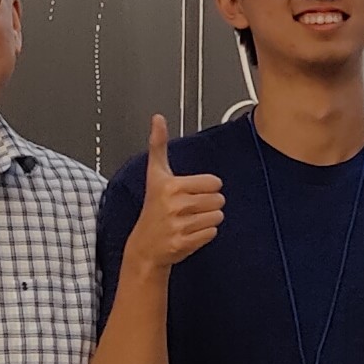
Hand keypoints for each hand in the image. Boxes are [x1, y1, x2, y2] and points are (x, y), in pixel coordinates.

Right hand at [125, 115, 224, 270]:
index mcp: (170, 186)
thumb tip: (158, 118)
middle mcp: (174, 205)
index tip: (190, 192)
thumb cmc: (153, 207)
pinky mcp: (185, 242)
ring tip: (189, 220)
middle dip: (208, 204)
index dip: (206, 187)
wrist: (144, 246)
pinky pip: (212, 233)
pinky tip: (189, 232)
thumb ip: (159, 145)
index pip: (214, 183)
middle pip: (218, 200)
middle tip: (190, 208)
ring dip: (208, 219)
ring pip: (218, 217)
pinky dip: (205, 234)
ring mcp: (179, 225)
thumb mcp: (156, 174)